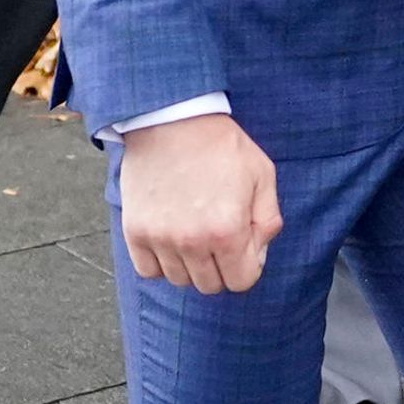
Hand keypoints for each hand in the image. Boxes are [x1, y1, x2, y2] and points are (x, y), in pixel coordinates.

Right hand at [118, 113, 282, 293]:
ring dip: (190, 264)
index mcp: (227, 231)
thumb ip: (269, 218)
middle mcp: (192, 242)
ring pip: (180, 280)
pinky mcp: (135, 231)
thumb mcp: (262, 174)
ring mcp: (160, 238)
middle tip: (218, 235)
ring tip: (193, 231)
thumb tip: (259, 249)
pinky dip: (161, 262)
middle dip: (220, 266)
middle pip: (210, 285)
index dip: (248, 264)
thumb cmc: (220, 145)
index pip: (242, 282)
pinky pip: (149, 270)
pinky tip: (170, 237)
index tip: (242, 243)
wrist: (172, 119)